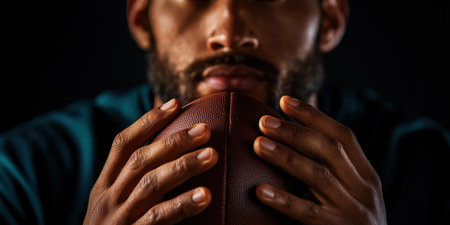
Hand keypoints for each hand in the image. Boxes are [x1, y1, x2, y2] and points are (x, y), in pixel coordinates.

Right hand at [83, 99, 217, 224]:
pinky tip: (205, 195)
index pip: (123, 143)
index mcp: (105, 183)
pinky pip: (158, 218)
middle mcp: (109, 197)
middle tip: (206, 129)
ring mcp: (119, 217)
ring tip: (212, 155)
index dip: (148, 121)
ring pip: (150, 184)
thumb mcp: (117, 202)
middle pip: (141, 159)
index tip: (175, 104)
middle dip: (174, 141)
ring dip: (182, 167)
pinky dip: (182, 204)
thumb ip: (138, 180)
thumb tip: (176, 155)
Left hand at [253, 96, 386, 224]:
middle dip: (295, 132)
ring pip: (317, 176)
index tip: (284, 101)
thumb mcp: (352, 191)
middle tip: (263, 121)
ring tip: (258, 145)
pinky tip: (261, 191)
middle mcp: (364, 189)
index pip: (342, 135)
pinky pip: (308, 214)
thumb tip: (296, 135)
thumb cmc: (352, 221)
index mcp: (366, 174)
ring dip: (286, 157)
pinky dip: (285, 200)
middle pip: (328, 149)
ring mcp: (353, 211)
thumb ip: (333, 168)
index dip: (313, 116)